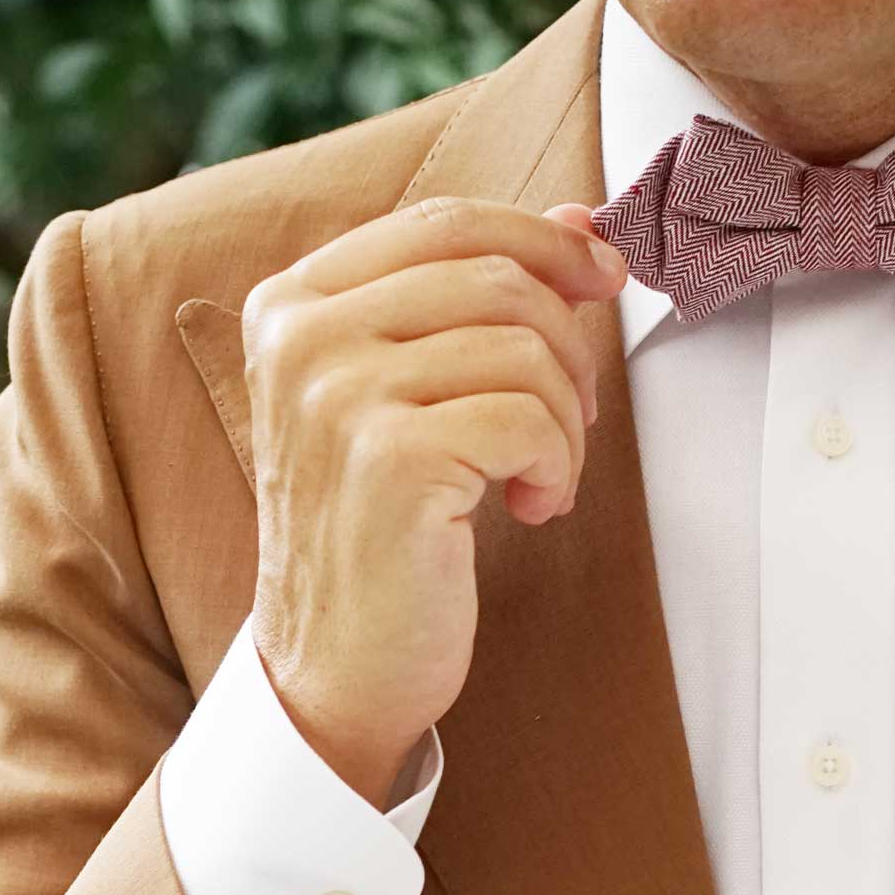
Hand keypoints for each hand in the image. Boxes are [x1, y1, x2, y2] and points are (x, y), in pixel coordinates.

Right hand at [241, 194, 628, 804]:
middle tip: (568, 423)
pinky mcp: (391, 459)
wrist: (334, 671)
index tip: (602, 278)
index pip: (446, 223)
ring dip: (564, 420)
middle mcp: (303, 335)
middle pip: (496, 278)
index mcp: (292, 303)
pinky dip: (557, 466)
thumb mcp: (404, 400)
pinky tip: (531, 508)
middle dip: (564, 349)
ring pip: (522, 346)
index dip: (543, 242)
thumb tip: (576, 226)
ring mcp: (339, 394)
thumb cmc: (378, 539)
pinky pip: (529, 418)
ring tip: (539, 477)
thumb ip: (466, 307)